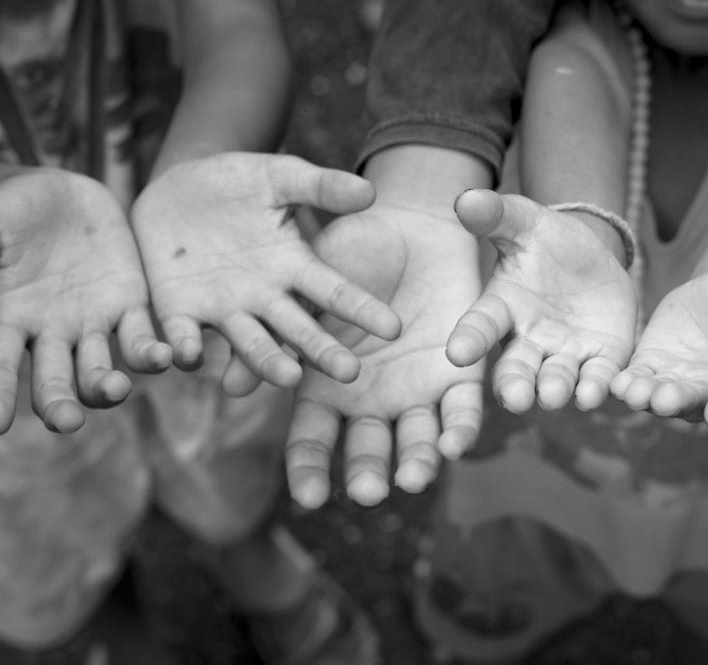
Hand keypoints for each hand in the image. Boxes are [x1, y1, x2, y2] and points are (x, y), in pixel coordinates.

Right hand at [0, 168, 170, 432]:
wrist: (61, 190)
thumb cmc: (13, 208)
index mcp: (6, 320)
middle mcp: (48, 336)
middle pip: (54, 385)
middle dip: (59, 405)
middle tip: (67, 421)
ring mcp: (90, 325)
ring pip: (100, 373)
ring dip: (107, 388)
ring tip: (117, 387)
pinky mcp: (128, 307)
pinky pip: (142, 340)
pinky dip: (155, 354)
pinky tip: (169, 357)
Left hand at [131, 153, 400, 388]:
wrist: (180, 185)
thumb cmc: (241, 181)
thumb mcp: (283, 177)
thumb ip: (322, 187)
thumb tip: (370, 193)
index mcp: (296, 269)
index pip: (336, 294)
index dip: (363, 310)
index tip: (394, 329)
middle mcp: (266, 299)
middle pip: (300, 331)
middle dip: (324, 351)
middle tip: (350, 373)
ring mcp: (225, 309)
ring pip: (250, 343)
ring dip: (266, 363)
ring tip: (289, 377)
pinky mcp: (180, 311)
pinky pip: (184, 334)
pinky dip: (186, 347)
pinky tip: (191, 356)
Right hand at [284, 201, 483, 508]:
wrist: (410, 222)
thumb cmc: (351, 251)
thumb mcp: (309, 291)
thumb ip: (277, 335)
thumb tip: (230, 385)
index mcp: (327, 386)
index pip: (312, 440)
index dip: (310, 470)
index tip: (309, 499)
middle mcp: (371, 399)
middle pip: (367, 450)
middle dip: (367, 473)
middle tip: (368, 492)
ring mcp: (416, 389)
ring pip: (416, 439)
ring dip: (416, 462)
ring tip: (411, 478)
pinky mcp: (459, 371)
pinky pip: (463, 407)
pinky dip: (461, 426)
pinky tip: (455, 443)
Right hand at [446, 190, 636, 411]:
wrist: (593, 255)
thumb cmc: (547, 240)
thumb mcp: (524, 221)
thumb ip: (496, 215)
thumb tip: (464, 199)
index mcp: (502, 308)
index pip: (480, 326)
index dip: (469, 340)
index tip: (457, 354)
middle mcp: (528, 339)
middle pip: (516, 369)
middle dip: (515, 385)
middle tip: (515, 398)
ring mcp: (565, 353)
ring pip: (555, 379)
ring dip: (554, 389)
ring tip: (553, 395)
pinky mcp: (601, 358)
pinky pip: (598, 377)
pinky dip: (595, 388)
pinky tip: (594, 395)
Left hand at [612, 261, 707, 426]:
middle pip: (696, 399)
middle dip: (679, 401)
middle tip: (663, 401)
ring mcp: (682, 379)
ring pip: (663, 396)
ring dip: (646, 397)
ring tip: (632, 392)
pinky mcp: (654, 367)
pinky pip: (638, 381)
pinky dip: (625, 383)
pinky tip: (613, 381)